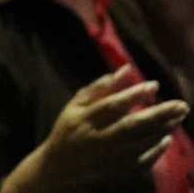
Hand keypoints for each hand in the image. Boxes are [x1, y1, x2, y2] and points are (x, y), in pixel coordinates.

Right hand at [4, 66, 188, 192]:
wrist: (61, 166)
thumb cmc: (69, 129)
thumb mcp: (75, 105)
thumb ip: (100, 88)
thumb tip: (125, 70)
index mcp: (85, 119)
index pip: (111, 105)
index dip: (133, 94)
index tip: (154, 85)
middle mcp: (98, 139)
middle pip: (131, 126)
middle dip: (158, 114)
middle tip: (181, 105)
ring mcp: (109, 157)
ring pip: (140, 144)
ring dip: (162, 130)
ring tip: (178, 117)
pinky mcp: (118, 171)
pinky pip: (141, 163)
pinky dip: (155, 152)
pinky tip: (166, 139)